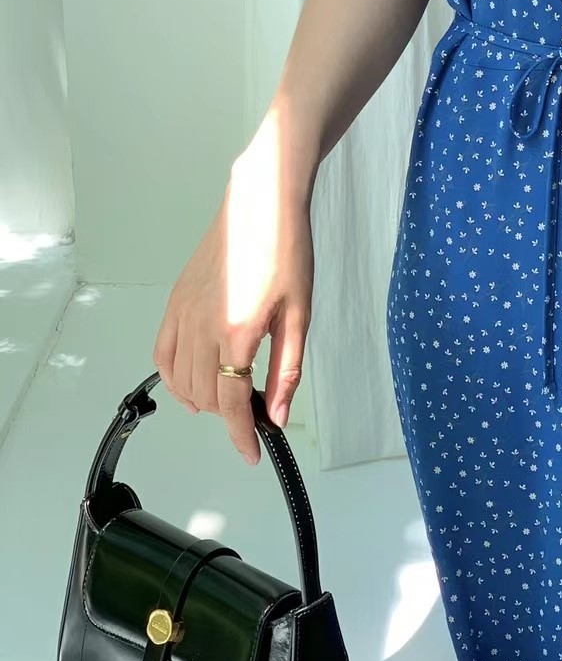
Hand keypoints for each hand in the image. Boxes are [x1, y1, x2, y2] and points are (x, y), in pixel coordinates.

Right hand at [152, 132, 313, 463]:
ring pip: (182, 380)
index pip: (232, 403)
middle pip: (206, 396)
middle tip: (255, 412)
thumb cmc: (288, 252)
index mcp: (237, 332)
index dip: (241, 436)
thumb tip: (276, 414)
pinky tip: (191, 385)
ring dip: (204, 400)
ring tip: (230, 399)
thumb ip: (286, 368)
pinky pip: (163, 353)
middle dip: (229, 416)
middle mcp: (202, 327)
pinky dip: (173, 378)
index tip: (252, 454)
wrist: (261, 205)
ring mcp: (183, 314)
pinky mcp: (175, 301)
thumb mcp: (299, 313)